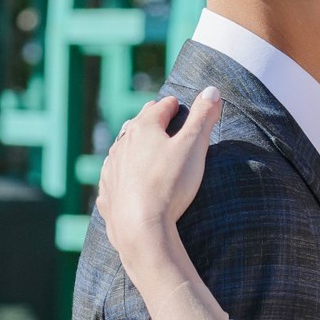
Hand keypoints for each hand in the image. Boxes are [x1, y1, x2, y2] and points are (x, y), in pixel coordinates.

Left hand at [97, 89, 218, 266]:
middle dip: (152, 121)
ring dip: (135, 146)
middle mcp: (122, 145)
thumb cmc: (169, 184)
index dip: (174, 106)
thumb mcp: (193, 146)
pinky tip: (128, 180)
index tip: (179, 106)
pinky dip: (123, 173)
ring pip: (123, 149)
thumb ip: (203, 116)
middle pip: (139, 124)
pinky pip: (114, 177)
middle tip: (163, 121)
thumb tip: (212, 90)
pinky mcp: (107, 194)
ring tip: (146, 149)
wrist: (141, 229)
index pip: (161, 107)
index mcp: (143, 128)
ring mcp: (111, 170)